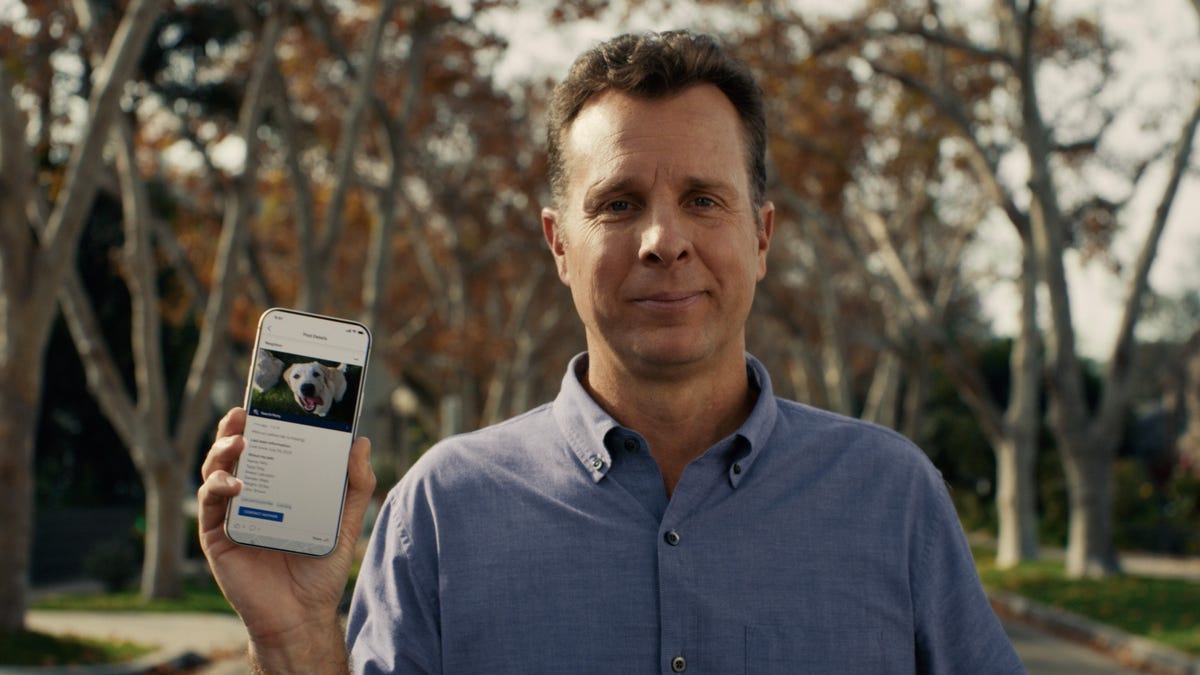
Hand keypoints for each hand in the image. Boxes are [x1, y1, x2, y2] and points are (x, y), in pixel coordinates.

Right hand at [197, 408, 374, 670]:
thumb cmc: (320, 567)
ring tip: (239, 442)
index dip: (262, 421)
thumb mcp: (345, 521)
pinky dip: (218, 487)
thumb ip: (355, 484)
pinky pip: (210, 503)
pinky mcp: (217, 535)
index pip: (268, 445)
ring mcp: (231, 513)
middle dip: (234, 428)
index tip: (265, 398)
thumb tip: (362, 441)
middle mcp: (252, 493)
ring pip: (215, 470)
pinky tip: (236, 484)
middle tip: (242, 413)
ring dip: (222, 451)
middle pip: (234, 451)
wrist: (301, 613)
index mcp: (279, 485)